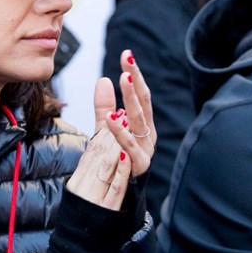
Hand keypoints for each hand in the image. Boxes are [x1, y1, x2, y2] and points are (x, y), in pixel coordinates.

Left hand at [64, 51, 154, 209]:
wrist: (119, 198)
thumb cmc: (116, 163)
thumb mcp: (107, 130)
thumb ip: (105, 106)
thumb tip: (104, 78)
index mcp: (143, 125)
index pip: (139, 95)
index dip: (134, 74)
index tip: (126, 54)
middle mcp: (148, 135)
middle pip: (142, 103)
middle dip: (135, 80)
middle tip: (128, 59)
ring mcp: (145, 150)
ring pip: (138, 121)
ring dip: (131, 100)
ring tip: (124, 80)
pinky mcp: (139, 167)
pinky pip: (129, 148)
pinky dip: (121, 134)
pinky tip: (112, 119)